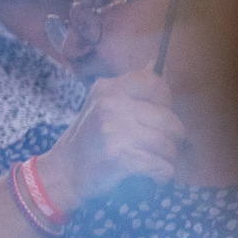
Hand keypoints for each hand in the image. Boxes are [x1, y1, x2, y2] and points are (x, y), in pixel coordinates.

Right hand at [35, 71, 184, 206]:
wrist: (63, 172)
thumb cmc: (89, 138)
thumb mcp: (103, 104)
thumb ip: (133, 87)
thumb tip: (161, 62)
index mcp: (108, 89)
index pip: (153, 81)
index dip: (164, 99)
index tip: (158, 113)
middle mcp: (110, 106)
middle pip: (167, 118)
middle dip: (174, 136)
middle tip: (164, 145)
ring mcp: (114, 131)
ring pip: (167, 144)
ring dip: (169, 157)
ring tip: (159, 160)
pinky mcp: (119, 157)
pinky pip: (160, 166)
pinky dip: (163, 174)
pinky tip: (156, 175)